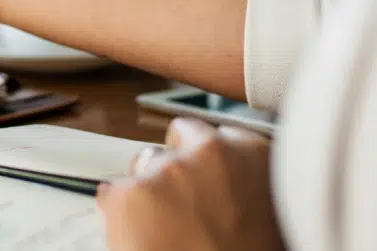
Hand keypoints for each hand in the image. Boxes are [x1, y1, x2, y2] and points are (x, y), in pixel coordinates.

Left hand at [97, 118, 284, 250]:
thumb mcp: (264, 219)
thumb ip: (243, 187)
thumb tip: (223, 187)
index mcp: (254, 156)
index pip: (220, 135)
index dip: (208, 161)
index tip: (207, 180)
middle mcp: (210, 152)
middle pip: (178, 138)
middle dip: (176, 165)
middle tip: (182, 207)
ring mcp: (166, 170)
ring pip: (143, 164)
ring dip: (149, 190)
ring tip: (165, 233)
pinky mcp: (128, 194)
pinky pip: (112, 194)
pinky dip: (120, 216)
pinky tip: (141, 241)